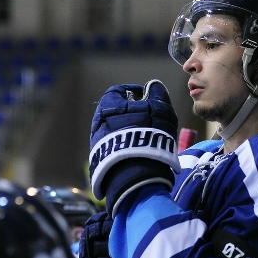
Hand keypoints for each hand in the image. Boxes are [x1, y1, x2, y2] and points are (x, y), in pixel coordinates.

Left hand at [89, 79, 180, 214]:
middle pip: (115, 111)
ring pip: (114, 130)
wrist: (136, 172)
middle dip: (132, 112)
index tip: (149, 98)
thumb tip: (154, 86)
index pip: (118, 91)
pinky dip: (126, 146)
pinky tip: (139, 152)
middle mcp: (98, 122)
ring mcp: (97, 142)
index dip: (135, 91)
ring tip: (146, 138)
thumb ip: (158, 94)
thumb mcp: (160, 109)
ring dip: (129, 130)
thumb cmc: (150, 134)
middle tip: (150, 118)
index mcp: (108, 105)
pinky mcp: (100, 160)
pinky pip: (115, 147)